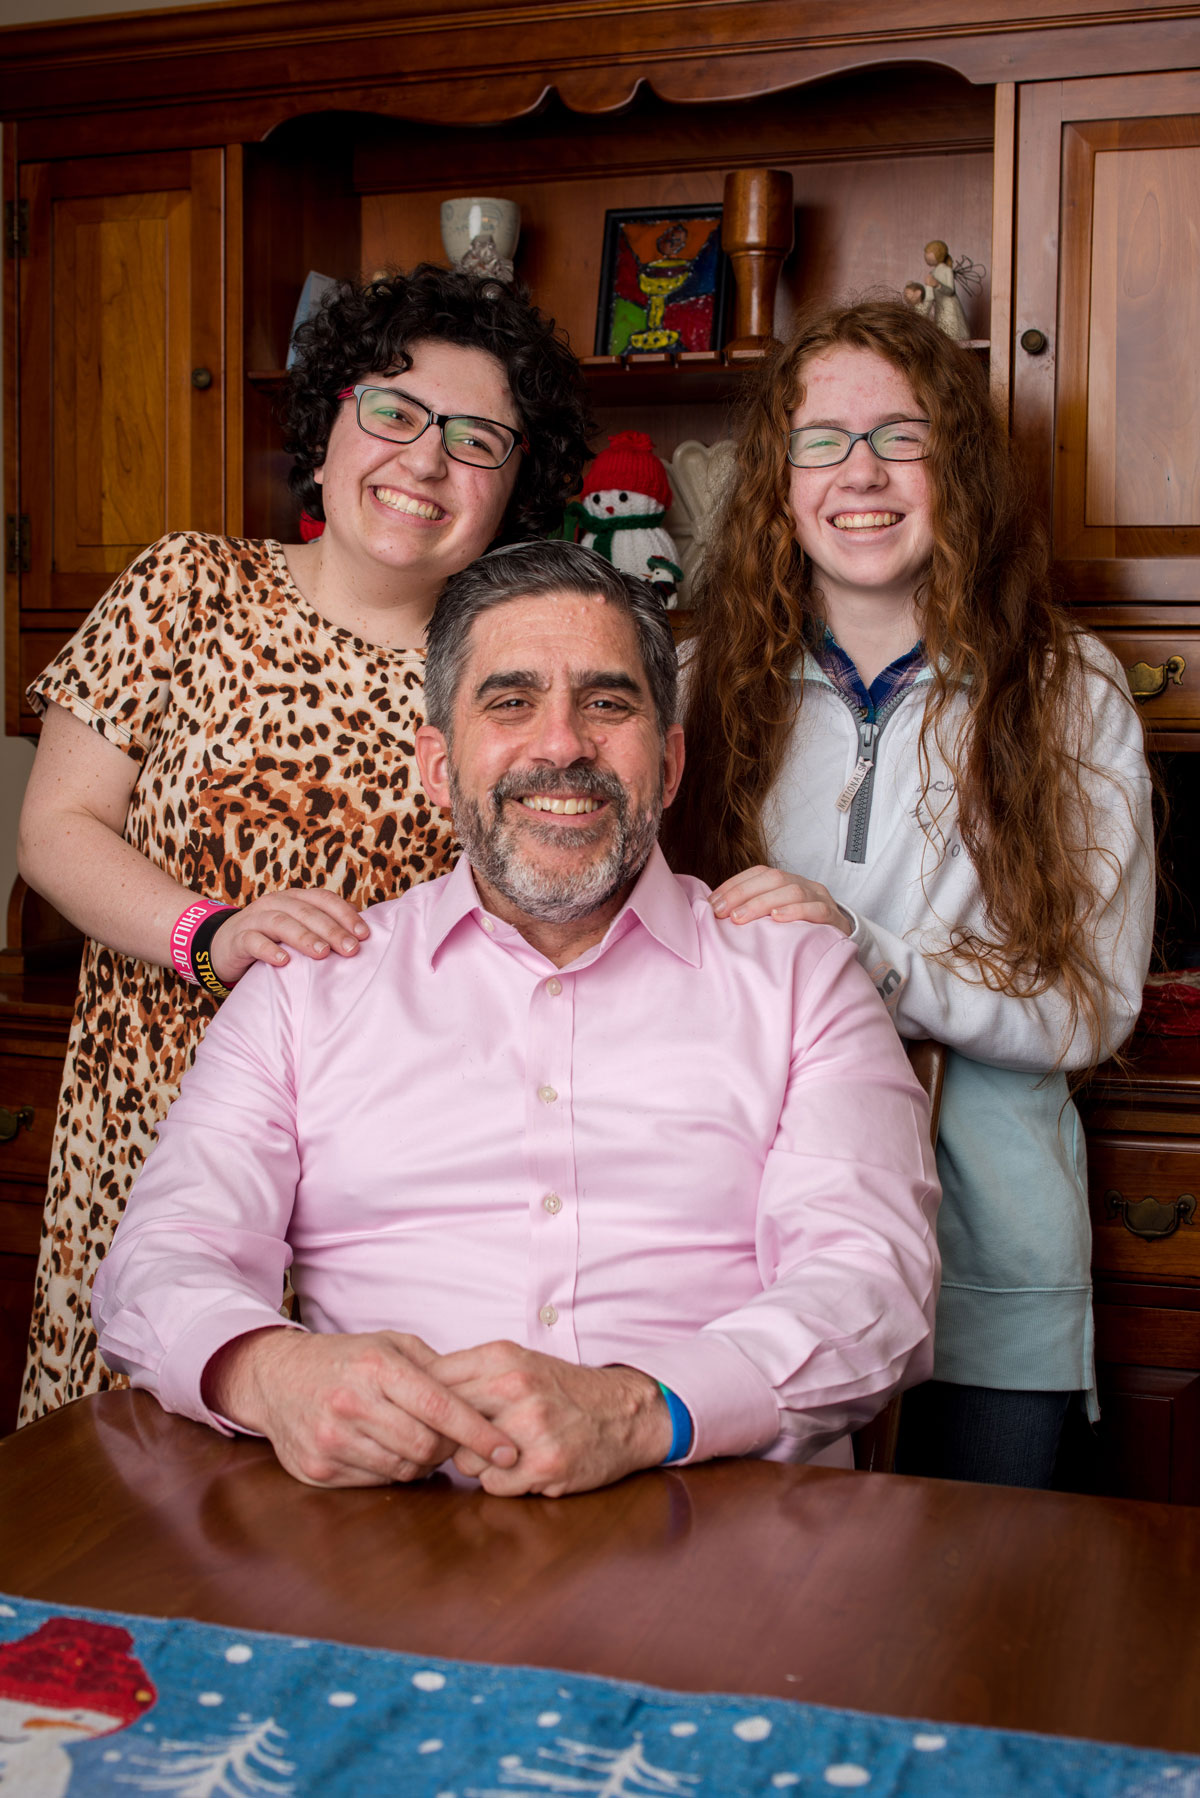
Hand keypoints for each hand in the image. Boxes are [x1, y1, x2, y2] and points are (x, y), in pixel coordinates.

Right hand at [201, 1327, 518, 1488]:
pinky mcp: (317, 1469)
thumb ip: (436, 1367)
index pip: (440, 1407)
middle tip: (452, 1440)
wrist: (277, 1378)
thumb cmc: (346, 1358)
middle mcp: (351, 1402)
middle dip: (449, 1449)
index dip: (479, 1432)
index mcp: (377, 1366)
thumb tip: (483, 1395)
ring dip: (421, 1462)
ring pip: (403, 1469)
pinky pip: (375, 1481)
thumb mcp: (390, 1344)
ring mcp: (331, 1439)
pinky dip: (391, 1471)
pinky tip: (385, 1449)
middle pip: (425, 1446)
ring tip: (416, 1440)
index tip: (508, 1449)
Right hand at [209, 888, 369, 984]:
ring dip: (304, 937)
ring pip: (281, 922)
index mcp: (295, 898)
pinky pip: (253, 941)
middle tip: (351, 949)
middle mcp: (276, 903)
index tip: (364, 935)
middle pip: (306, 911)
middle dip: (331, 929)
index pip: (323, 899)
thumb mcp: (296, 930)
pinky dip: (269, 950)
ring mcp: (255, 918)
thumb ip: (321, 931)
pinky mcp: (238, 938)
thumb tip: (361, 941)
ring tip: (322, 953)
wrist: (222, 944)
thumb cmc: (270, 940)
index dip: (345, 914)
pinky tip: (283, 962)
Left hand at [428, 1341, 672, 1497]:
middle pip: (443, 1424)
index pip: (432, 1383)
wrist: (625, 1412)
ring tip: (504, 1452)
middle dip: (446, 1438)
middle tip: (461, 1442)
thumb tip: (413, 1393)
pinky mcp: (545, 1465)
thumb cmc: (563, 1390)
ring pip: (465, 1460)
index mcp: (502, 1357)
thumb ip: (469, 1373)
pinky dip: (502, 1482)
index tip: (420, 1418)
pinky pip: (493, 1485)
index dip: (421, 1406)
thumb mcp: (518, 1362)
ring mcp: (531, 1428)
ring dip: (476, 1463)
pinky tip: (523, 1468)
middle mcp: (514, 1387)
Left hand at [709, 865, 853, 933]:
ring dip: (762, 903)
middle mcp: (803, 884)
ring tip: (740, 918)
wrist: (840, 943)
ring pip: (792, 891)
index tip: (711, 903)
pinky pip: (815, 909)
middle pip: (773, 879)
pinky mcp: (833, 916)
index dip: (733, 885)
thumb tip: (713, 913)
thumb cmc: (800, 930)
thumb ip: (752, 911)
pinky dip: (795, 912)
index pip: (758, 873)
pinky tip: (777, 919)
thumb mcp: (775, 917)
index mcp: (787, 881)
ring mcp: (819, 898)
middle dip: (743, 894)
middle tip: (721, 913)